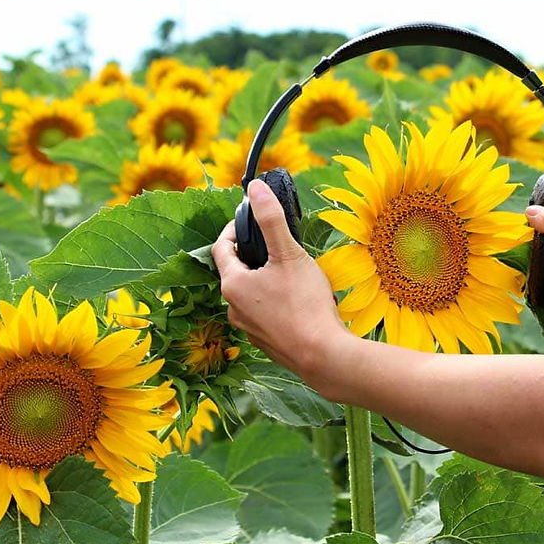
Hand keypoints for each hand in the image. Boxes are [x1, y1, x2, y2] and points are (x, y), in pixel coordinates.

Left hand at [212, 179, 352, 390]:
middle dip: (253, 255)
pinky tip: (297, 300)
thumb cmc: (304, 304)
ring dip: (264, 279)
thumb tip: (255, 188)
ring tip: (291, 272)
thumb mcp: (289, 254)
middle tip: (276, 244)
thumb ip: (270, 219)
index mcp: (233, 284)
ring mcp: (249, 328)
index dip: (234, 229)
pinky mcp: (266, 342)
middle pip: (236, 271)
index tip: (250, 219)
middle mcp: (233, 308)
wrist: (322, 355)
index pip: (221, 248)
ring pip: (251, 294)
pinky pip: (264, 313)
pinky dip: (274, 301)